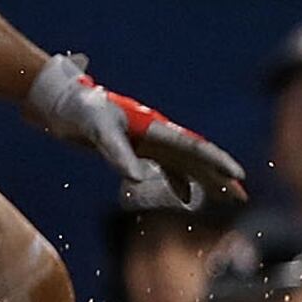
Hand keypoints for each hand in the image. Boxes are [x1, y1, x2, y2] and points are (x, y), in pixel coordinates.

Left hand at [24, 52, 246, 209]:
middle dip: (219, 177)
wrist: (60, 102)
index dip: (216, 161)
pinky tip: (185, 199)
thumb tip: (135, 179)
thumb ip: (117, 152)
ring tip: (227, 198)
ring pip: (185, 164)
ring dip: (204, 181)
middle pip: (196, 158)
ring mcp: (147, 142)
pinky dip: (177, 182)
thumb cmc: (80, 110)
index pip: (193, 146)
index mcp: (154, 127)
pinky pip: (165, 167)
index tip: (238, 176)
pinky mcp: (135, 148)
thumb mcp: (98, 131)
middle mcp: (156, 134)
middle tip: (242, 197)